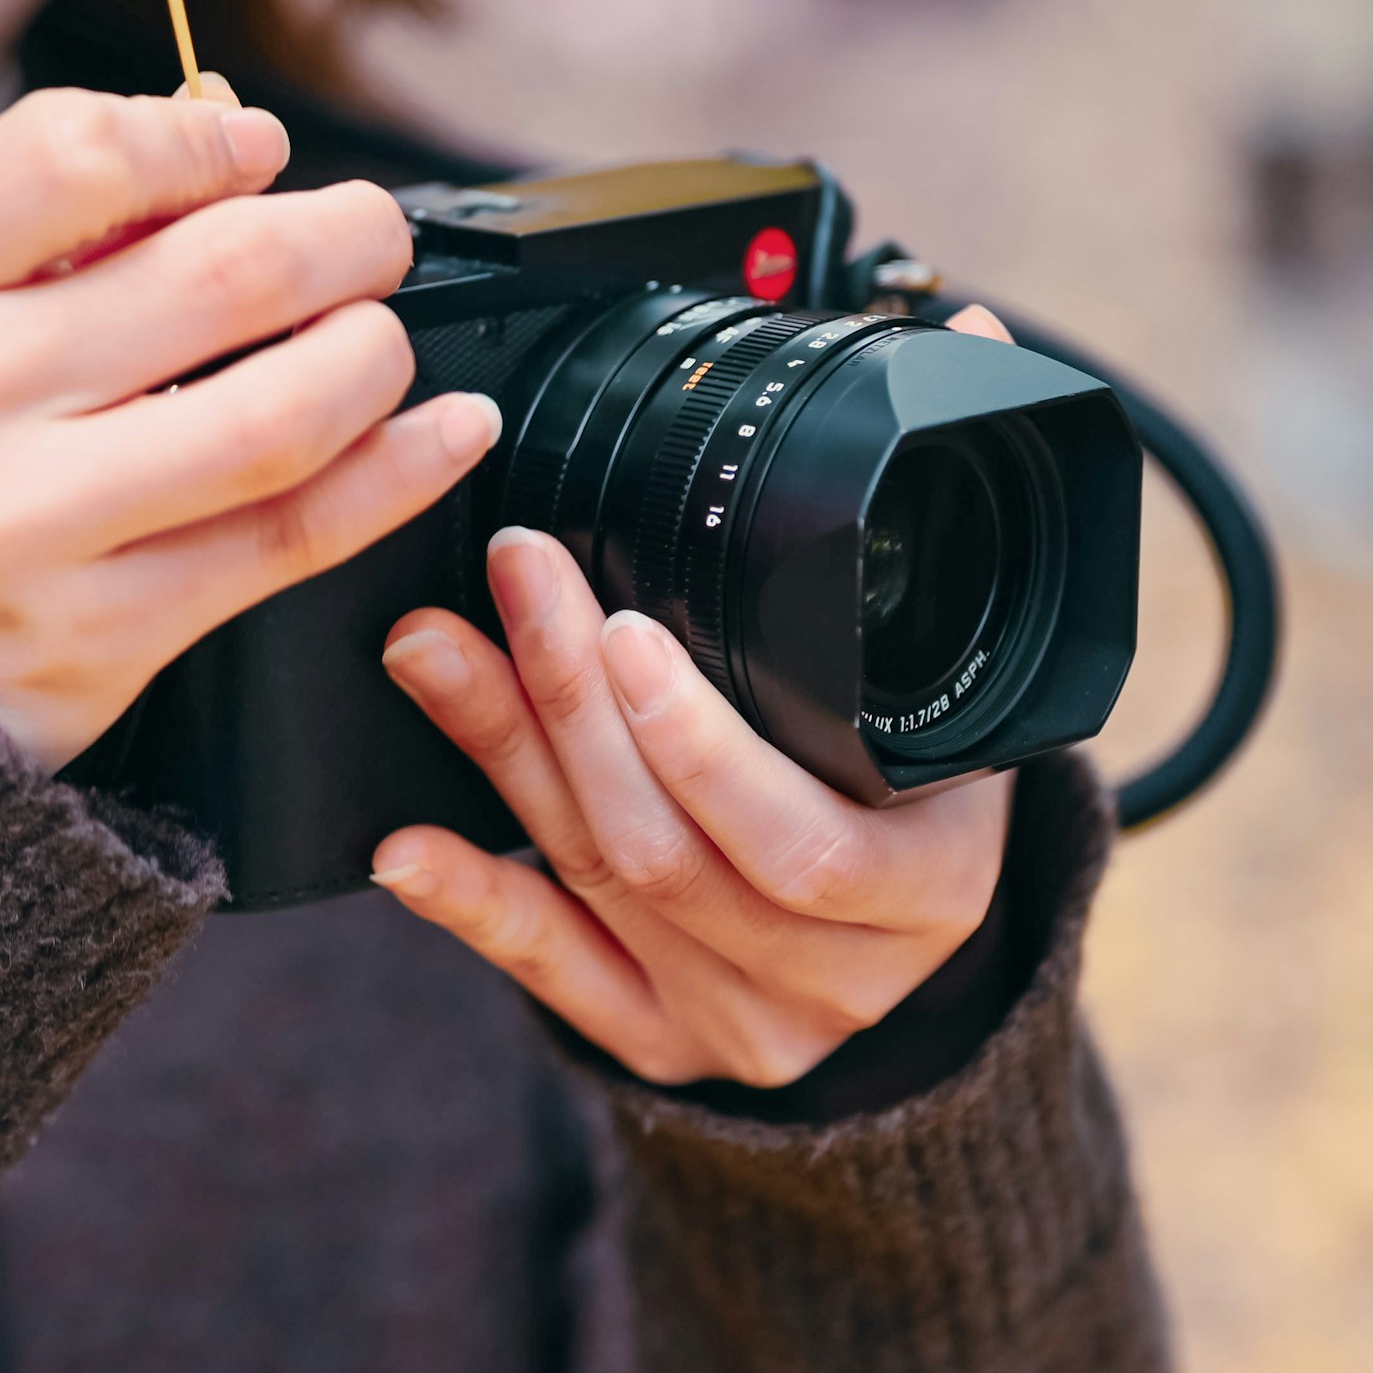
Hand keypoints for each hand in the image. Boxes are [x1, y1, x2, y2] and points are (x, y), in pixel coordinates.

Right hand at [0, 84, 502, 769]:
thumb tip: (223, 126)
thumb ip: (38, 212)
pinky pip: (292, 536)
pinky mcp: (99, 636)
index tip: (256, 150)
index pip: (81, 155)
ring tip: (379, 340)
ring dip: (373, 357)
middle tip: (371, 237)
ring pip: (277, 414)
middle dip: (343, 236)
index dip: (204, 137)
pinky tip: (444, 430)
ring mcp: (26, 526)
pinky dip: (399, 471)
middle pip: (218, 274)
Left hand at [367, 310, 1021, 1090]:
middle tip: (511, 573)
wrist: (921, 980)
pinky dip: (476, 907)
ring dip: (503, 756)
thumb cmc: (937, 806)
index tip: (627, 623)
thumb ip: (947, 522)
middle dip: (572, 701)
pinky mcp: (662, 1044)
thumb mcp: (967, 701)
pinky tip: (405, 845)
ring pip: (601, 885)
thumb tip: (965, 328)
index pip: (804, 836)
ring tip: (429, 646)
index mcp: (929, 880)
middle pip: (671, 845)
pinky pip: (556, 982)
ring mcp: (740, 1018)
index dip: (704, 743)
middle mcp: (833, 965)